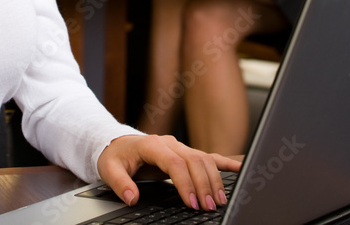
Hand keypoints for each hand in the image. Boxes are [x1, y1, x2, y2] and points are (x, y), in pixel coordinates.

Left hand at [97, 134, 240, 210]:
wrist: (118, 143)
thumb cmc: (115, 156)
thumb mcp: (109, 169)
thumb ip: (120, 183)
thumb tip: (132, 198)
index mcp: (152, 145)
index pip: (175, 163)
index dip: (185, 183)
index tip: (191, 202)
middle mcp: (170, 143)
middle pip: (195, 161)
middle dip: (204, 185)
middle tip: (208, 206)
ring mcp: (180, 146)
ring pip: (205, 159)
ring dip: (215, 180)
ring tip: (219, 200)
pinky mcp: (186, 152)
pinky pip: (209, 156)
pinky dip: (226, 163)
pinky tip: (240, 169)